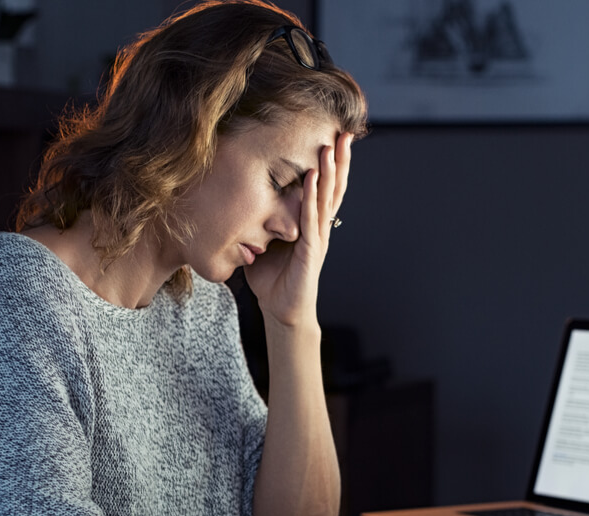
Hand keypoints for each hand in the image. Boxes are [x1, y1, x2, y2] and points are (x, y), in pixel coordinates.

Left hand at [245, 132, 352, 326]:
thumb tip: (242, 199)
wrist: (282, 310)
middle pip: (334, 187)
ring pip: (327, 198)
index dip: (332, 164)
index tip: (336, 138)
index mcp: (312, 223)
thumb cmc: (273, 278)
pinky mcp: (311, 250)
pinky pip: (312, 218)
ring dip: (329, 172)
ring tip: (332, 147)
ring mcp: (318, 237)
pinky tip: (313, 177)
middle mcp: (320, 227)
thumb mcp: (265, 241)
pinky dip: (313, 196)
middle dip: (340, 160)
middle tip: (346, 133)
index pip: (326, 188)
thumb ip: (262, 220)